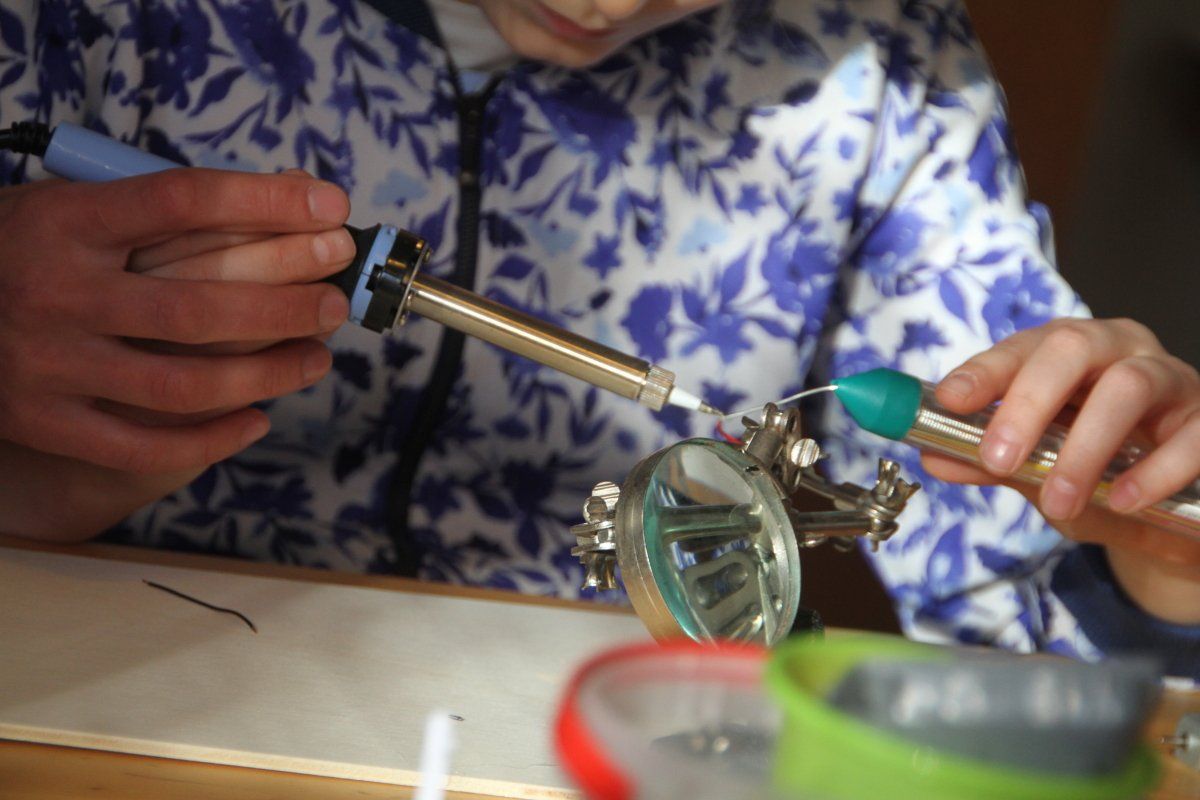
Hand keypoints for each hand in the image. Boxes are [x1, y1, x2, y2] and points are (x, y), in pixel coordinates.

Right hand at [0, 169, 353, 473]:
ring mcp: (48, 364)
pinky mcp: (43, 421)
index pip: (182, 200)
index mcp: (64, 222)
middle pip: (198, 306)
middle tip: (336, 298)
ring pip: (184, 385)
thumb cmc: (15, 250)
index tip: (330, 207)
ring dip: (267, 374)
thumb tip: (277, 196)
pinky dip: (211, 439)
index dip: (266, 202)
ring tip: (317, 357)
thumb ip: (153, 206)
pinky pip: (142, 445)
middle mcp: (56, 292)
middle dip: (285, 303)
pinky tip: (258, 419)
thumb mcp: (64, 205)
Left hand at [921, 318, 1199, 622]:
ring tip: (1058, 501)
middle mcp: (1118, 351)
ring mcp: (1169, 380)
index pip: (1021, 347)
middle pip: (1071, 349)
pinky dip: (1153, 471)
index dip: (984, 371)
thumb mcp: (1038, 470)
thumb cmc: (1098, 473)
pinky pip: (1190, 435)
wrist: (1169, 513)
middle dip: (1028, 402)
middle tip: (998, 458)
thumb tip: (934, 458)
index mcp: (1066, 354)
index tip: (950, 400)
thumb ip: (991, 462)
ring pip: (1128, 386)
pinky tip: (1122, 502)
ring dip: (1085, 448)